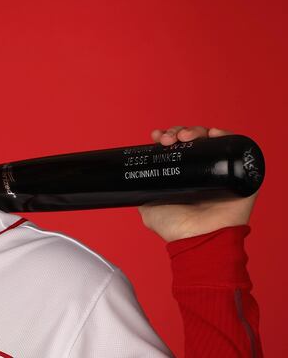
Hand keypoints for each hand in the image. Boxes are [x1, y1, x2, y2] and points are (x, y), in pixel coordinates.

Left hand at [138, 126, 257, 241]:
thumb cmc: (176, 229)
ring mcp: (220, 172)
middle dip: (179, 132)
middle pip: (193, 140)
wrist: (197, 240)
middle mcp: (202, 171)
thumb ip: (142, 192)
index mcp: (182, 176)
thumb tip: (132, 182)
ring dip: (198, 131)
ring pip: (211, 140)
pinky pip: (237, 148)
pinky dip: (226, 136)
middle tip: (170, 139)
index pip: (176, 148)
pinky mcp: (240, 175)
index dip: (167, 137)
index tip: (157, 136)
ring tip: (186, 137)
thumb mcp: (148, 207)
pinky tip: (213, 134)